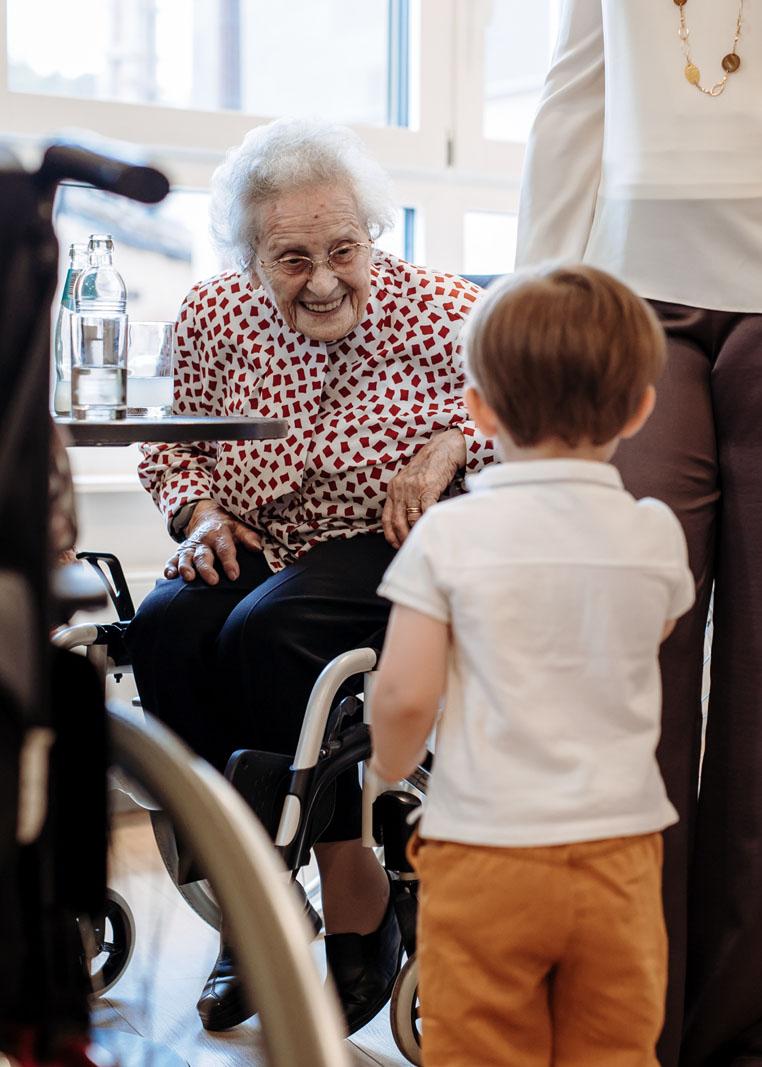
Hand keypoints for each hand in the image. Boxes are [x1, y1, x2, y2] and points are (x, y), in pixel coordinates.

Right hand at [164, 501, 262, 584]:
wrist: (206, 516)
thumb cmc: (227, 527)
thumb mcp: (239, 527)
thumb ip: (248, 536)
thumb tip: (258, 548)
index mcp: (219, 534)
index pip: (225, 549)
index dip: (229, 562)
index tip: (234, 575)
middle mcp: (203, 541)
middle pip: (203, 555)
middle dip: (206, 568)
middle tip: (213, 581)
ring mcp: (190, 547)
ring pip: (185, 558)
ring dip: (185, 567)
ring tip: (189, 578)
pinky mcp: (181, 552)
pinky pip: (172, 559)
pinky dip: (170, 567)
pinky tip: (169, 576)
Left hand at [382, 429, 465, 548]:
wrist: (442, 449)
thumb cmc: (428, 467)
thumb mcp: (409, 481)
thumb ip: (404, 498)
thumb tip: (406, 521)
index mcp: (393, 489)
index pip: (387, 518)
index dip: (390, 534)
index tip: (395, 544)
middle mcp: (400, 489)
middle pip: (397, 522)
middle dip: (402, 538)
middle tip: (408, 548)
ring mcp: (414, 489)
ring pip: (411, 519)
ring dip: (415, 533)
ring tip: (420, 541)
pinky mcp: (429, 488)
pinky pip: (426, 510)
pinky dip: (427, 522)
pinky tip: (430, 529)